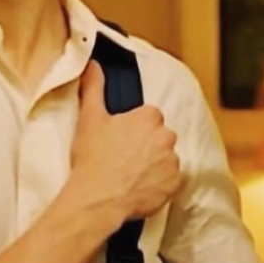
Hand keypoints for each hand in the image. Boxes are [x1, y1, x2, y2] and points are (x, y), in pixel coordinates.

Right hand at [70, 60, 180, 230]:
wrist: (98, 198)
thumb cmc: (93, 158)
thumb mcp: (89, 117)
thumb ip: (93, 86)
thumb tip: (92, 64)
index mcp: (149, 117)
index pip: (148, 117)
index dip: (133, 128)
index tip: (120, 138)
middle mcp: (166, 136)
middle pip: (159, 136)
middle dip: (146, 144)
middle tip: (124, 157)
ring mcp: (172, 161)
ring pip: (165, 158)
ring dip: (154, 163)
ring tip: (130, 174)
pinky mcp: (174, 184)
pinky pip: (170, 180)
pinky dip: (159, 183)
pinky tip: (139, 186)